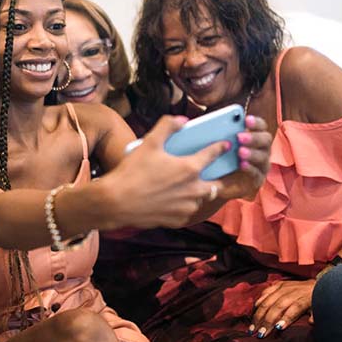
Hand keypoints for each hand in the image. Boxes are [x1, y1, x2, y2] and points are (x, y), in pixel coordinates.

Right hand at [106, 115, 229, 228]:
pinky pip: (187, 212)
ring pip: (201, 200)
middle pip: (216, 184)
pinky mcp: (177, 220)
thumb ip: (167, 126)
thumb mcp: (149, 143)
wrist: (116, 202)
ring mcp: (186, 207)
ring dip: (199, 193)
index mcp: (190, 168)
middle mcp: (193, 189)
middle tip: (212, 174)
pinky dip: (184, 206)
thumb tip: (182, 120)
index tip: (225, 145)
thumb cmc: (132, 172)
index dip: (220, 147)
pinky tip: (174, 201)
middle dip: (217, 178)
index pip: (213, 154)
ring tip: (189, 188)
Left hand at [217, 115, 272, 200]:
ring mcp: (261, 165)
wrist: (217, 183)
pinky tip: (242, 165)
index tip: (246, 119)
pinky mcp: (257, 179)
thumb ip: (216, 136)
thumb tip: (201, 125)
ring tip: (240, 151)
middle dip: (253, 137)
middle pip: (265, 140)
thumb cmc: (218, 159)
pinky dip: (250, 168)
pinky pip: (256, 173)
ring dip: (252, 153)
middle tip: (240, 137)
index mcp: (254, 137)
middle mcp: (262, 149)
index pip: (261, 126)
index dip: (255, 122)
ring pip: (262, 157)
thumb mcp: (215, 147)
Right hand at [250, 279, 314, 336]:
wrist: (317, 284)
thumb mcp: (320, 308)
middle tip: (259, 334)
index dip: (286, 318)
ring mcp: (283, 288)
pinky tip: (254, 312)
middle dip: (267, 321)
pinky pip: (265, 292)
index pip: (294, 309)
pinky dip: (258, 302)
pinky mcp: (277, 284)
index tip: (278, 328)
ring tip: (252, 327)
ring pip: (267, 302)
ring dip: (258, 315)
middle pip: (277, 307)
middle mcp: (291, 292)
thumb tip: (311, 322)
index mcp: (303, 299)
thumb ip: (315, 315)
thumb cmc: (317, 300)